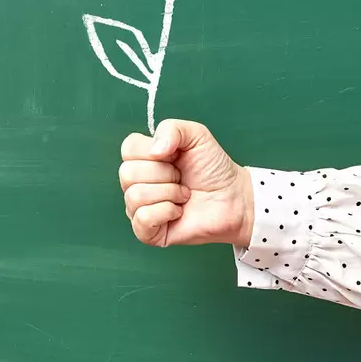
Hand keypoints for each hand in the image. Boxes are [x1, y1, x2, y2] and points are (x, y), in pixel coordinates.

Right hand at [119, 119, 253, 248]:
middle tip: (181, 178)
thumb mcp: (196, 135)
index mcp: (144, 158)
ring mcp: (140, 208)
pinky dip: (165, 212)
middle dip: (164, 174)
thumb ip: (172, 129)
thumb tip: (154, 151)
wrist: (233, 197)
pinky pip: (142, 218)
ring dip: (168, 193)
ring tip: (184, 195)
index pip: (127, 148)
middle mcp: (137, 183)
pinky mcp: (148, 232)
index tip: (174, 156)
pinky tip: (178, 211)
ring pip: (134, 195)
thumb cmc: (214, 168)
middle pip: (127, 173)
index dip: (153, 150)